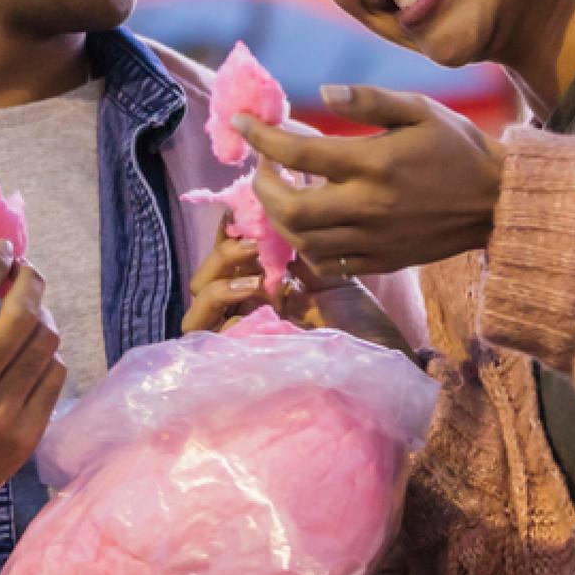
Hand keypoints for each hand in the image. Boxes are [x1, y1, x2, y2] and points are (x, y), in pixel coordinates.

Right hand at [0, 241, 66, 484]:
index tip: (4, 247)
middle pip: (20, 320)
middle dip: (30, 282)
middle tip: (27, 270)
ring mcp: (0, 418)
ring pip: (45, 344)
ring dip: (42, 315)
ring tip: (30, 309)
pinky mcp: (26, 437)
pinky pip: (55, 374)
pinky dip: (46, 352)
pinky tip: (32, 350)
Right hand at [185, 216, 411, 352]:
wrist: (377, 361)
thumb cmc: (360, 324)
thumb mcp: (328, 277)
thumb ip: (295, 255)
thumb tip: (267, 218)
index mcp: (264, 296)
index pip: (227, 261)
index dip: (228, 235)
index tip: (243, 213)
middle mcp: (246, 315)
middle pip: (204, 278)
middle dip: (223, 253)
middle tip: (254, 243)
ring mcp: (239, 338)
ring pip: (197, 301)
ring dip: (220, 275)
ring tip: (256, 271)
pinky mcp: (235, 358)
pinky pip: (204, 331)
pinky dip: (222, 300)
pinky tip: (256, 290)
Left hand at [237, 85, 504, 277]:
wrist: (497, 201)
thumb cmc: (457, 147)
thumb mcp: (419, 109)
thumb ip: (369, 99)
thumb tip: (323, 92)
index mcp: (374, 163)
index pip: (298, 154)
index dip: (262, 137)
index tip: (243, 124)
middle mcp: (368, 206)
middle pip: (290, 210)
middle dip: (263, 187)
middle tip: (263, 167)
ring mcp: (373, 240)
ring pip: (303, 241)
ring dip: (279, 218)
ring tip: (281, 192)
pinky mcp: (382, 261)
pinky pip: (328, 263)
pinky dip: (306, 244)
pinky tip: (309, 223)